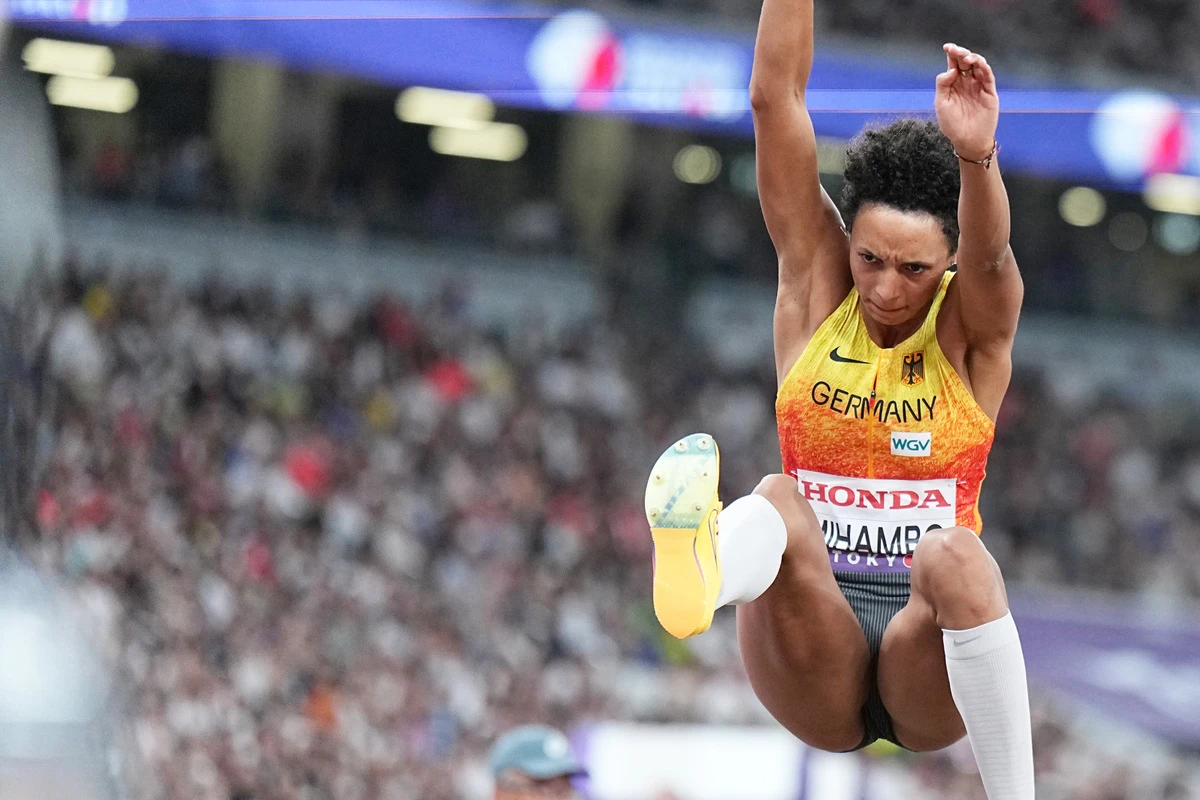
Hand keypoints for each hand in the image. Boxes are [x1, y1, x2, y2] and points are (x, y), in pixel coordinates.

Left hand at [935, 43, 999, 160]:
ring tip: (966, 58)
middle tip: (956, 50)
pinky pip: (988, 76)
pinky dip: (984, 68)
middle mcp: (967, 82)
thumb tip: (951, 69)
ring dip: (973, 58)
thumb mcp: (942, 103)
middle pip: (966, 62)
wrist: (967, 140)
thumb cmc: (952, 124)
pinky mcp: (989, 92)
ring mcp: (979, 86)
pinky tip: (978, 63)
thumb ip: (943, 85)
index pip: (954, 64)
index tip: (947, 47)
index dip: (952, 54)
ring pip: (978, 66)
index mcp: (954, 84)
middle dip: (961, 54)